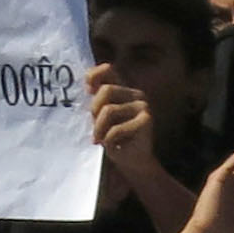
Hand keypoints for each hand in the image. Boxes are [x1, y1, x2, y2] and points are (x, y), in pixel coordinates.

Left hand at [86, 62, 162, 180]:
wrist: (133, 162)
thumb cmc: (113, 138)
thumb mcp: (100, 118)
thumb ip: (96, 102)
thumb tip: (87, 89)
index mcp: (123, 89)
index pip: (108, 70)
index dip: (94, 75)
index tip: (86, 91)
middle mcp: (136, 94)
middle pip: (106, 90)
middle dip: (94, 110)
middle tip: (95, 128)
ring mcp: (143, 106)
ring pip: (109, 110)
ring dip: (99, 129)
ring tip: (100, 139)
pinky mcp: (147, 120)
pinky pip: (116, 128)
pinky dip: (108, 140)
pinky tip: (111, 146)